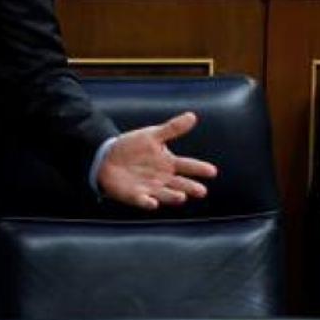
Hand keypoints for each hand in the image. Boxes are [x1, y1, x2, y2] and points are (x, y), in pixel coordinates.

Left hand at [97, 111, 217, 209]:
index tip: (212, 171)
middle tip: (201, 191)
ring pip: (165, 194)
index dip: (199, 168)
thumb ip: (172, 128)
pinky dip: (147, 202)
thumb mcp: (152, 135)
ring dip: (172, 196)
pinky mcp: (136, 196)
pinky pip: (143, 200)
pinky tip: (152, 202)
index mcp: (169, 163)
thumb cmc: (134, 147)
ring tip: (182, 197)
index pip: (188, 165)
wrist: (108, 157)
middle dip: (190, 188)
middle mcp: (163, 178)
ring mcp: (150, 188)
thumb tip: (192, 116)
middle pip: (180, 184)